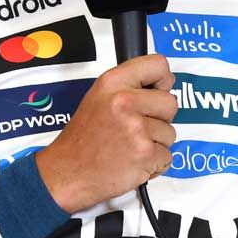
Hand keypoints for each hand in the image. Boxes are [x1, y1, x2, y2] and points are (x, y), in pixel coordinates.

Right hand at [36, 54, 177, 213]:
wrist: (67, 173)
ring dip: (156, 144)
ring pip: (170, 133)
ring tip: (129, 147)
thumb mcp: (99, 98)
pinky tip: (132, 162)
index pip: (158, 65)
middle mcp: (125, 101)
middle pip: (170, 103)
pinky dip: (154, 164)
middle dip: (160, 119)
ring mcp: (136, 128)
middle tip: (136, 129)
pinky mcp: (145, 153)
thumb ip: (129, 87)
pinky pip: (167, 156)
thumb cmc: (83, 139)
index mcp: (113, 83)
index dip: (163, 80)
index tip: (158, 91)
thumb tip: (166, 82)